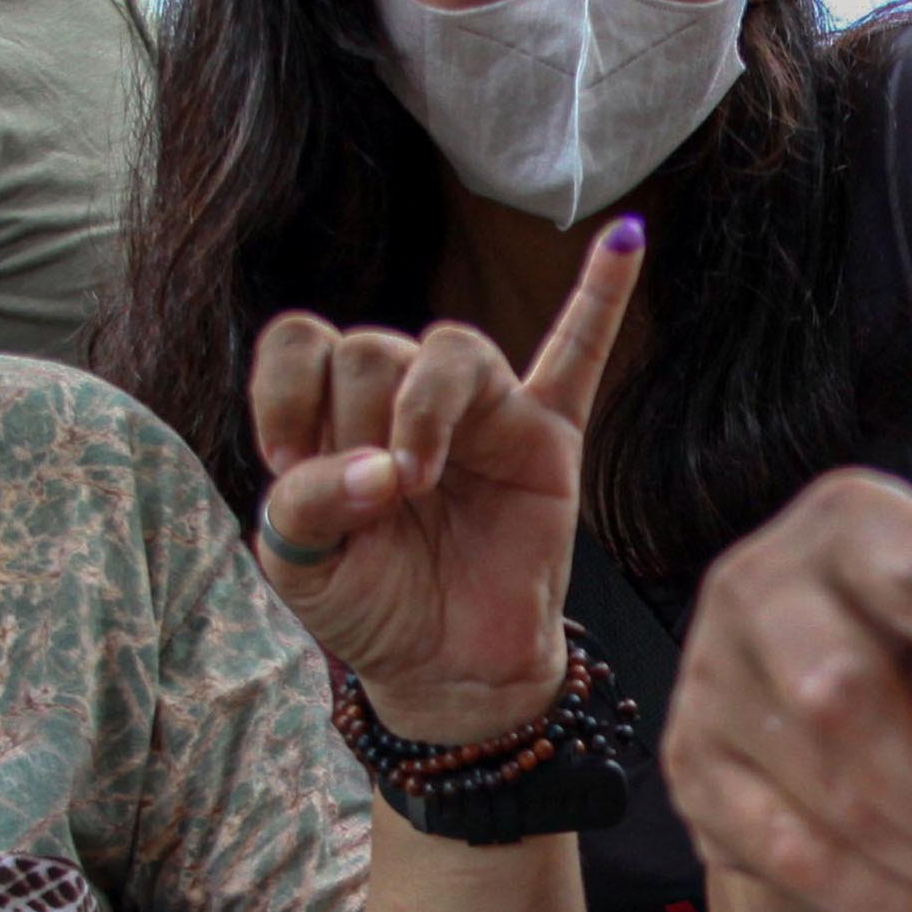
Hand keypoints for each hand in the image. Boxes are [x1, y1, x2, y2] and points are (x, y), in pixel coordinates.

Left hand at [250, 219, 640, 745]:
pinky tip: (626, 241)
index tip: (288, 462)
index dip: (285, 391)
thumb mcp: (302, 565)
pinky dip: (603, 296)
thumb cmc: (370, 606)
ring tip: (415, 478)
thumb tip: (380, 470)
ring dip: (420, 407)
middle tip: (374, 500)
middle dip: (356, 422)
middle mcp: (403, 398)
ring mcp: (479, 413)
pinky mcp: (546, 440)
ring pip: (449, 348)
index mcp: (335, 414)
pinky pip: (578, 356)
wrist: (447, 670)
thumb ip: (308, 504)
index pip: (303, 342)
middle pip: (371, 348)